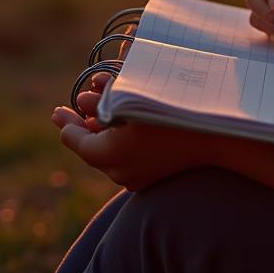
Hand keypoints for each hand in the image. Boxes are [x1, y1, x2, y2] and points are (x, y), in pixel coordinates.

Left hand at [52, 74, 217, 190]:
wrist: (218, 136)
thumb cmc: (174, 110)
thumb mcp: (135, 95)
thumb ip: (107, 96)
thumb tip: (87, 98)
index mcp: (108, 153)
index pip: (77, 140)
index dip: (65, 123)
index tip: (55, 111)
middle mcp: (119, 171)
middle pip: (92, 147)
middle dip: (85, 122)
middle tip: (74, 108)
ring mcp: (139, 177)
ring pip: (110, 152)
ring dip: (103, 129)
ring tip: (98, 110)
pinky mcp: (156, 176)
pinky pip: (128, 159)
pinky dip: (121, 140)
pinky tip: (122, 125)